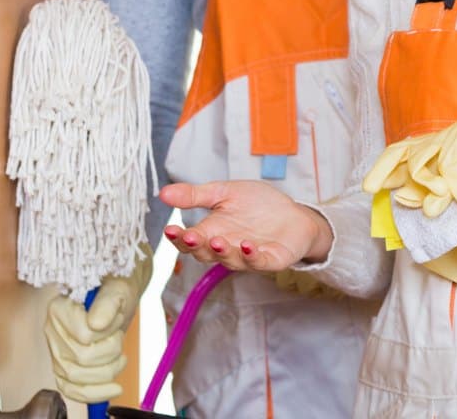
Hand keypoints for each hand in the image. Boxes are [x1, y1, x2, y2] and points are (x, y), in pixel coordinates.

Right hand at [42, 245, 150, 404]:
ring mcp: (55, 350)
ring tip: (119, 355)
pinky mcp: (63, 366)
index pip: (85, 336)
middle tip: (119, 337)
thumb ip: (108, 302)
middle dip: (111, 352)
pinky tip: (113, 389)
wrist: (116, 292)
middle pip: (81, 360)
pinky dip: (94, 394)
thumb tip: (96, 323)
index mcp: (59, 308)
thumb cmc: (117, 286)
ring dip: (108, 371)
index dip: (108, 332)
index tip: (116, 318)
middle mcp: (51, 330)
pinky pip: (71, 390)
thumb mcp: (120, 288)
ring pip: (77, 378)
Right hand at [160, 180, 333, 272]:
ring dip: (222, 252)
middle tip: (189, 236)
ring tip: (217, 240)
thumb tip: (163, 192)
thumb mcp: (224, 192)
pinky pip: (258, 262)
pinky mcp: (270, 260)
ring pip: (230, 260)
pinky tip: (247, 245)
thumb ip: (195, 195)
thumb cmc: (257, 205)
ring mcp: (247, 256)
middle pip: (205, 253)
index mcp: (212, 233)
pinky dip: (252, 256)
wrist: (293, 213)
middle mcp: (226, 248)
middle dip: (196, 246)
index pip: (189, 241)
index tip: (169, 228)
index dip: (178, 238)